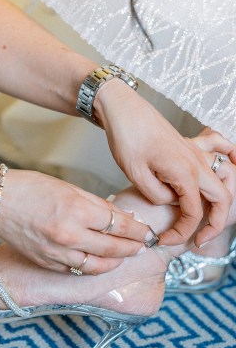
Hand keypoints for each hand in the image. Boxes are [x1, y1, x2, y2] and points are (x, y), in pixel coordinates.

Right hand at [0, 169, 151, 273]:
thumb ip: (96, 205)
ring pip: (97, 266)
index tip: (148, 231)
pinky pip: (76, 269)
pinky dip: (91, 266)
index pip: (119, 225)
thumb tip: (121, 217)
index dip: (138, 230)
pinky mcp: (47, 262)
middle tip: (143, 245)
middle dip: (132, 247)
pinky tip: (98, 260)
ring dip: (115, 262)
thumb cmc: (30, 187)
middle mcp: (69, 235)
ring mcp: (57, 252)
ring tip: (123, 255)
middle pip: (113, 248)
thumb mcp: (69, 188)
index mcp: (77, 211)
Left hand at [93, 80, 234, 245]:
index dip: (181, 232)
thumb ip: (158, 195)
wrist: (122, 108)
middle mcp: (196, 162)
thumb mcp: (136, 174)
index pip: (194, 213)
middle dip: (214, 223)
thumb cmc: (126, 137)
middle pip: (221, 199)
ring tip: (209, 216)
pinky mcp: (189, 144)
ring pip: (223, 179)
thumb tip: (171, 201)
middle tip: (197, 239)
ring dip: (221, 200)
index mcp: (184, 173)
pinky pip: (220, 148)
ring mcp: (195, 151)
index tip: (164, 240)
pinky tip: (232, 164)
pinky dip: (231, 157)